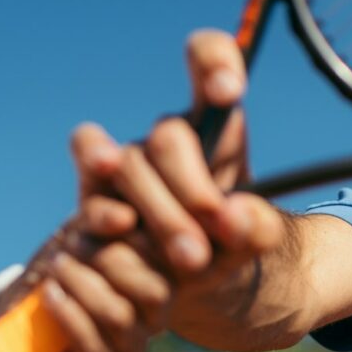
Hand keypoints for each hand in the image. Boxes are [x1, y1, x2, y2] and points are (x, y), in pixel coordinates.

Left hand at [0, 215, 172, 351]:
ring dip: (81, 285)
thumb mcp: (84, 225)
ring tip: (57, 266)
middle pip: (154, 291)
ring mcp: (134, 348)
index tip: (94, 224)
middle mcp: (160, 318)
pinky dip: (66, 314)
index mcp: (169, 281)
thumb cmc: (67, 254)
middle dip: (107, 262)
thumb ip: (102, 216)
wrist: (25, 299)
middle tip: (72, 247)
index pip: (171, 264)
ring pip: (119, 317)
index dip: (132, 238)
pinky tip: (49, 293)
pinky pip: (93, 348)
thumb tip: (125, 219)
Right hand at [72, 30, 289, 343]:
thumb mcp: (258, 241)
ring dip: (160, 212)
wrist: (198, 291)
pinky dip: (108, 215)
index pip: (208, 60)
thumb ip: (258, 228)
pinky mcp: (95, 203)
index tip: (229, 91)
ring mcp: (124, 169)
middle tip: (220, 238)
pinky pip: (93, 197)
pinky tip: (127, 234)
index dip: (212, 62)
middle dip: (193, 189)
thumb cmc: (231, 248)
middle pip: (168, 136)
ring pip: (128, 165)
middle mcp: (165, 141)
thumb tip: (237, 217)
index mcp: (213, 127)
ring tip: (191, 259)